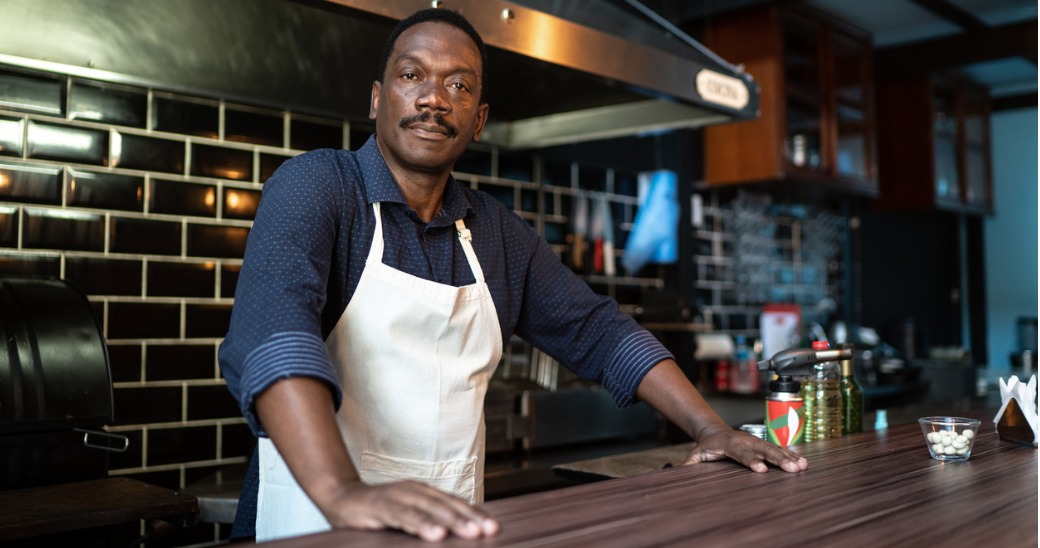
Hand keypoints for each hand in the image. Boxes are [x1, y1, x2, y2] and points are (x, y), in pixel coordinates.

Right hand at [321, 479, 499, 541]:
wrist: (341, 498)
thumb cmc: (379, 511)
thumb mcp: (409, 515)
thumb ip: (430, 520)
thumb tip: (457, 534)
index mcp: (425, 492)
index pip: (455, 503)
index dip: (475, 514)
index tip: (493, 527)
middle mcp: (415, 490)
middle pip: (447, 505)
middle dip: (470, 518)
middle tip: (489, 530)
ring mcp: (398, 496)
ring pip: (430, 509)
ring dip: (452, 521)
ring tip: (470, 532)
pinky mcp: (381, 506)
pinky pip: (404, 516)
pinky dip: (421, 525)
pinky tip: (434, 534)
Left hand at [682, 427, 807, 472]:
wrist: (714, 431)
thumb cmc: (707, 446)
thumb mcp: (696, 454)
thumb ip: (689, 464)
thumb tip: (678, 473)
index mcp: (730, 444)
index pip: (742, 454)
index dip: (752, 461)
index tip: (762, 470)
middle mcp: (746, 440)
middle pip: (764, 449)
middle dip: (778, 459)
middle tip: (792, 469)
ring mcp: (756, 441)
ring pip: (774, 448)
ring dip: (789, 457)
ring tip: (803, 466)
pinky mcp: (763, 444)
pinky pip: (779, 449)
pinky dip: (792, 455)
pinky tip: (804, 462)